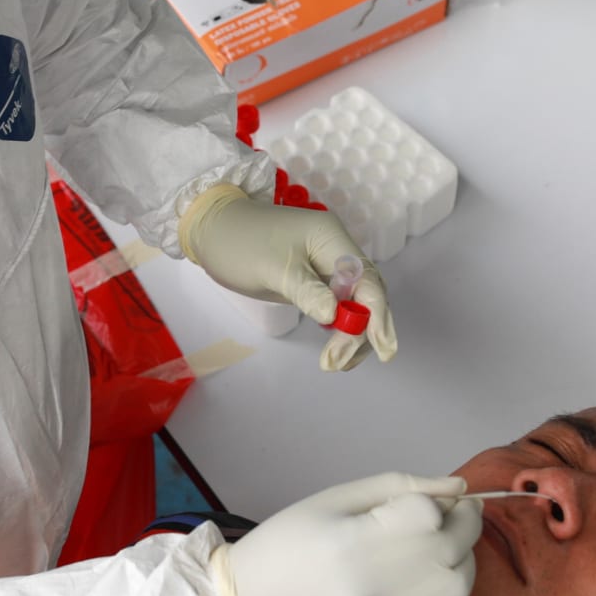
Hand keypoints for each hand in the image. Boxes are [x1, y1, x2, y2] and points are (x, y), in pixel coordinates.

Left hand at [178, 184, 397, 370]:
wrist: (212, 232)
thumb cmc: (240, 243)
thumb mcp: (273, 269)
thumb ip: (307, 292)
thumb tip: (334, 318)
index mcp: (331, 239)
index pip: (367, 280)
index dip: (377, 315)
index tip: (382, 347)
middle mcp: (336, 252)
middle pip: (367, 295)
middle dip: (362, 332)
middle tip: (338, 363)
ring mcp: (326, 268)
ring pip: (356, 305)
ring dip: (352, 336)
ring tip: (335, 364)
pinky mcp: (314, 281)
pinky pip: (337, 307)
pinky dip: (339, 329)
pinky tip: (334, 350)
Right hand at [207, 473, 480, 595]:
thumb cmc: (286, 543)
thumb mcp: (333, 499)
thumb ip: (398, 487)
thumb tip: (457, 487)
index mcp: (354, 543)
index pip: (427, 514)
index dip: (440, 500)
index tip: (434, 498)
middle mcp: (379, 586)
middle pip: (453, 547)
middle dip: (462, 523)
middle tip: (447, 515)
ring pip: (461, 583)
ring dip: (461, 558)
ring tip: (434, 548)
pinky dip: (455, 595)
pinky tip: (431, 582)